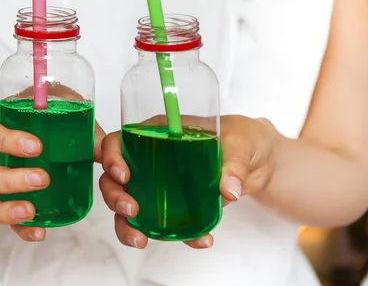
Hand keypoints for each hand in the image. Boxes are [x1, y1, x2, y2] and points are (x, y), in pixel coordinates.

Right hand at [0, 93, 104, 241]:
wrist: (45, 124)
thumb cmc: (46, 113)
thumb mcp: (63, 109)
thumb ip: (82, 127)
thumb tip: (104, 153)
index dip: (6, 140)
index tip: (36, 147)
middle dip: (9, 178)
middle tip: (42, 179)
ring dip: (3, 209)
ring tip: (31, 210)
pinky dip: (17, 228)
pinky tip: (38, 231)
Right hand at [99, 115, 275, 248]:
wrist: (261, 160)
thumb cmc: (243, 137)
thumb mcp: (240, 142)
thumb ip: (233, 164)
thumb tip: (228, 190)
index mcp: (158, 133)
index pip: (120, 141)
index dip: (112, 156)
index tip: (123, 175)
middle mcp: (151, 158)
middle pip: (115, 176)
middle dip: (115, 196)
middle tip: (131, 211)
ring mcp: (160, 184)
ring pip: (129, 203)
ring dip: (127, 224)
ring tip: (141, 240)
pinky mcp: (175, 205)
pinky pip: (163, 223)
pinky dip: (176, 237)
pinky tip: (199, 241)